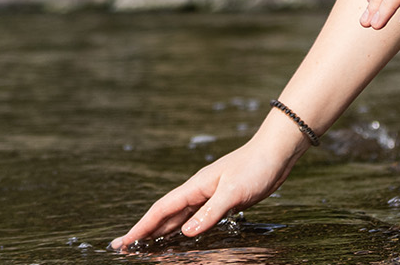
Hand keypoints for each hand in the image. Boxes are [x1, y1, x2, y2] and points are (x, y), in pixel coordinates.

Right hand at [109, 131, 303, 250]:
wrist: (275, 152)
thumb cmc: (256, 168)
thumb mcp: (234, 193)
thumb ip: (210, 213)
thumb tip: (186, 232)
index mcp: (195, 188)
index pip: (161, 210)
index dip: (142, 227)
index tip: (126, 241)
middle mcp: (196, 192)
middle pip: (164, 214)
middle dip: (143, 230)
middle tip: (124, 246)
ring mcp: (207, 195)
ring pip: (177, 217)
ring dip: (160, 230)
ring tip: (144, 244)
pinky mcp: (220, 200)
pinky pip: (193, 218)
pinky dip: (181, 228)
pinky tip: (179, 235)